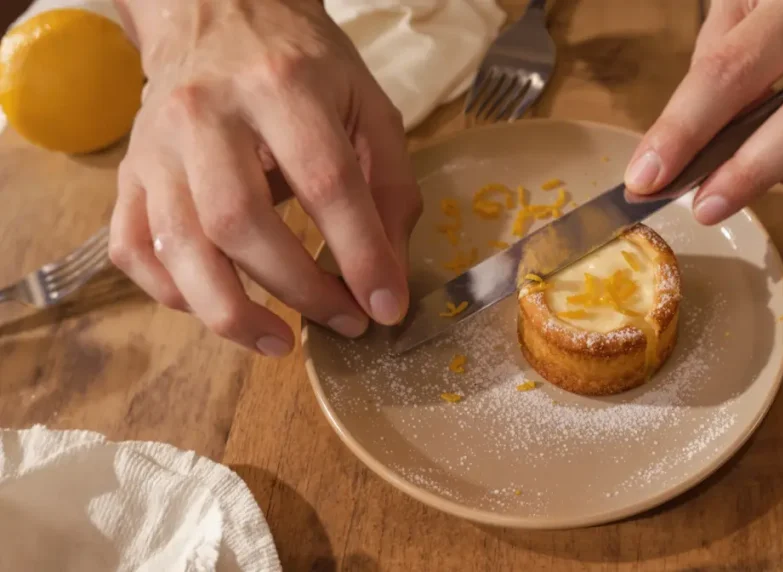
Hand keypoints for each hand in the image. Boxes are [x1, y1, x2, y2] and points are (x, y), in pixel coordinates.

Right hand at [109, 0, 421, 355]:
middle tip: (343, 321)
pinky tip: (219, 305)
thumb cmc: (302, 64)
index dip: (360, 254)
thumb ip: (390, 186)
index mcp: (282, 85)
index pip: (325, 182)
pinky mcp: (128, 171)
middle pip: (241, 222)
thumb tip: (388, 278)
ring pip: (178, 245)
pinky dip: (172, 294)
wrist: (215, 11)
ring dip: (231, 312)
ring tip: (280, 343)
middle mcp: (207, 113)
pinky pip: (132, 248)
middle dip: (299, 290)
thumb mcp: (367, 105)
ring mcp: (156, 145)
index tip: (385, 308)